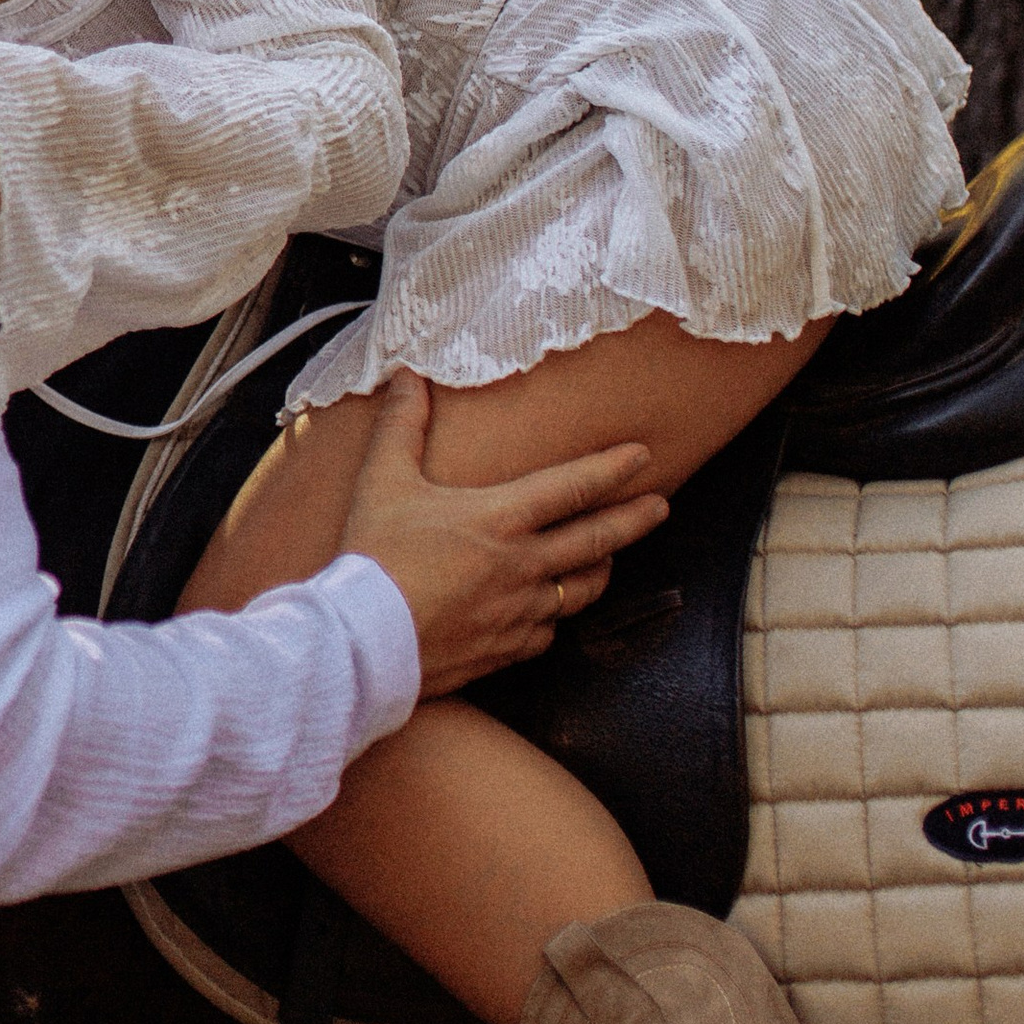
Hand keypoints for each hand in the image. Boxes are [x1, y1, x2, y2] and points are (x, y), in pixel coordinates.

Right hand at [335, 378, 669, 697]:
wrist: (362, 641)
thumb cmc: (373, 555)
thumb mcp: (383, 480)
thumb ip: (403, 424)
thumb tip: (409, 374)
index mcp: (500, 518)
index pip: (573, 486)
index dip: (613, 468)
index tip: (643, 456)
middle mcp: (522, 564)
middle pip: (597, 539)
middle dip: (635, 519)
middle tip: (661, 506)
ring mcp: (520, 611)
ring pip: (582, 590)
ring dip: (601, 569)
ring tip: (609, 559)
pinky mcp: (508, 649)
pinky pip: (548, 631)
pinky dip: (554, 616)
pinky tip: (550, 610)